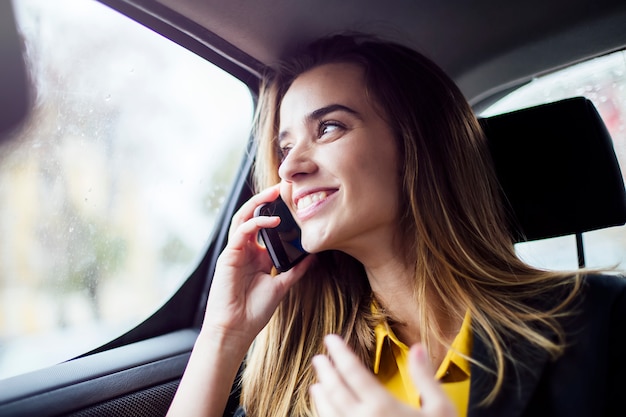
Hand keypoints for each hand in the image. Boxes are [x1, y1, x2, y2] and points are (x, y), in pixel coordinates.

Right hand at [202, 185, 312, 349]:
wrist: (236, 330)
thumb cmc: (254, 311)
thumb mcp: (282, 285)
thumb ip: (295, 269)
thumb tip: (312, 256)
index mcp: (257, 256)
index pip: (265, 226)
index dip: (277, 211)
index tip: (293, 200)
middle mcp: (245, 250)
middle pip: (253, 215)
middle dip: (267, 200)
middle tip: (285, 187)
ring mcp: (236, 251)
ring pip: (244, 217)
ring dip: (259, 203)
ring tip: (276, 193)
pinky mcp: (228, 256)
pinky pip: (241, 232)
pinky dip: (255, 223)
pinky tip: (271, 220)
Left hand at [310, 335, 457, 416]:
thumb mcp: (441, 408)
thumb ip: (425, 378)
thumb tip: (417, 348)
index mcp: (383, 406)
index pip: (353, 372)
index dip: (340, 353)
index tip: (330, 339)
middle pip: (335, 390)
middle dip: (326, 371)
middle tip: (319, 358)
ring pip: (328, 412)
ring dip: (321, 396)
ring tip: (316, 384)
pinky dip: (324, 416)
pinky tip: (324, 411)